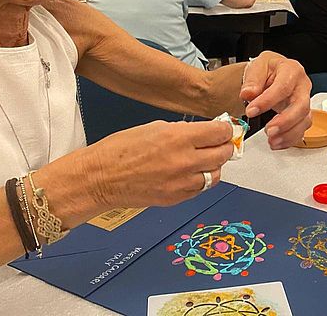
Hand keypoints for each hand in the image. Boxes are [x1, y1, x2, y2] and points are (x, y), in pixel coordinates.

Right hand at [85, 120, 233, 207]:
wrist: (100, 178)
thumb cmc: (120, 151)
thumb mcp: (155, 127)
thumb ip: (183, 131)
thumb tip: (203, 133)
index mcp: (178, 138)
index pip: (220, 134)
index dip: (226, 130)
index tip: (225, 130)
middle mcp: (184, 161)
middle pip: (223, 154)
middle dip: (224, 147)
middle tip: (220, 143)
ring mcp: (181, 183)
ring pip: (215, 175)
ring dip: (213, 166)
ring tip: (204, 160)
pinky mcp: (176, 199)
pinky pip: (200, 189)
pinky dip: (200, 181)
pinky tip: (191, 174)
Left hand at [239, 51, 311, 148]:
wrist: (270, 75)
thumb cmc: (267, 69)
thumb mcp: (257, 66)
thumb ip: (252, 80)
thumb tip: (248, 93)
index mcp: (292, 70)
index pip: (283, 87)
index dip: (268, 101)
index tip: (251, 111)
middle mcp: (302, 86)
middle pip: (301, 106)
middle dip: (285, 121)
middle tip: (268, 130)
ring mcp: (304, 101)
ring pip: (304, 120)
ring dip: (288, 134)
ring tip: (271, 140)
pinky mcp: (302, 115)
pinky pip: (301, 129)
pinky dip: (289, 139)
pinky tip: (277, 142)